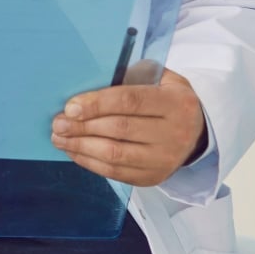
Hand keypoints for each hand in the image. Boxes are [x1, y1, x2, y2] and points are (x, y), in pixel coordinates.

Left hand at [50, 69, 207, 186]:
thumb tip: (89, 84)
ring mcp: (164, 159)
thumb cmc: (169, 98)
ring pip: (115, 155)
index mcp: (175, 102)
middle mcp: (174, 133)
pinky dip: (90, 162)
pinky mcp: (153, 177)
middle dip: (82, 126)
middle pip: (119, 130)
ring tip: (59, 138)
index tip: (70, 107)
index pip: (131, 101)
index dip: (97, 104)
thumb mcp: (162, 78)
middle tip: (57, 123)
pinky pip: (115, 172)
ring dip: (81, 147)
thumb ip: (133, 76)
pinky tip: (74, 151)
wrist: (197, 131)